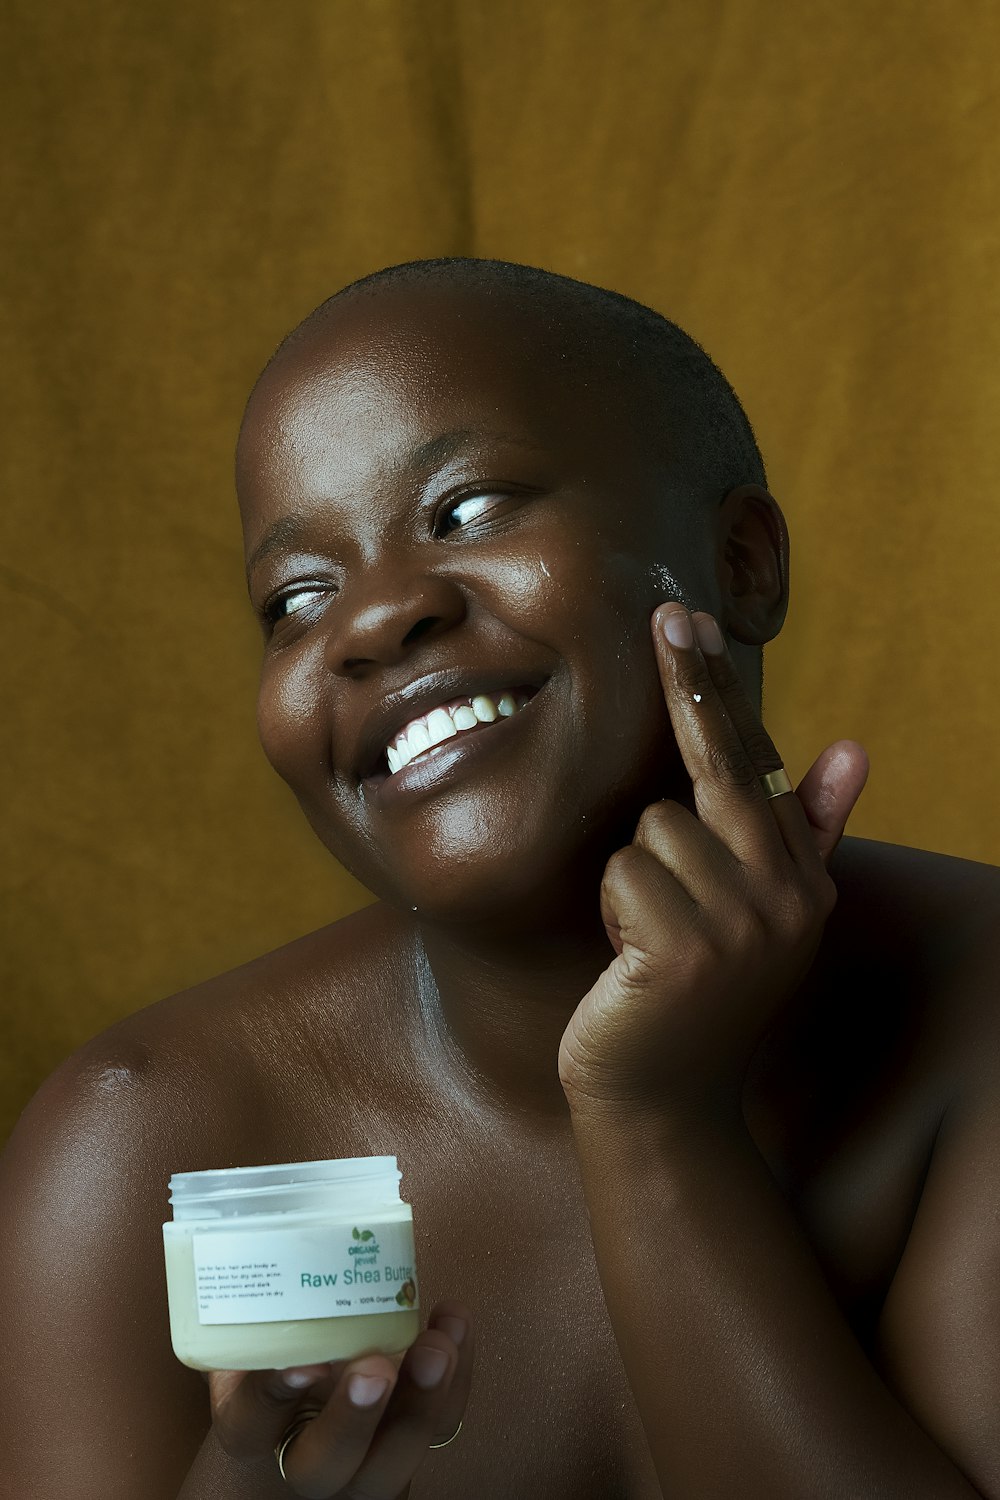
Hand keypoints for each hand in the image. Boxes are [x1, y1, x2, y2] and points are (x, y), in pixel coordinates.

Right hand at [208, 1298, 472, 1497]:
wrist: (316, 1366)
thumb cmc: (281, 1327)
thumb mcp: (253, 1313)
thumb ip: (259, 1283)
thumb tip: (266, 1206)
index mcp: (249, 1419)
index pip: (250, 1420)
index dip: (274, 1394)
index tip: (301, 1362)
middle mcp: (301, 1450)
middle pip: (324, 1463)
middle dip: (355, 1419)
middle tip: (375, 1368)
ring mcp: (360, 1457)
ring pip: (390, 1463)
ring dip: (422, 1403)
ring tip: (436, 1347)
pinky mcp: (409, 1440)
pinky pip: (441, 1426)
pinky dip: (457, 1379)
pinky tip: (454, 1325)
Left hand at [557, 604, 868, 1118]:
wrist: (660, 1101)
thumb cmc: (690, 994)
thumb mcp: (754, 914)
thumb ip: (803, 832)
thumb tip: (855, 749)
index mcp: (802, 879)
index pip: (752, 759)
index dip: (715, 685)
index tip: (685, 615)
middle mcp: (788, 897)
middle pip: (709, 772)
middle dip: (680, 715)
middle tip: (667, 627)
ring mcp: (745, 926)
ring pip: (651, 830)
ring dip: (633, 883)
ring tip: (647, 939)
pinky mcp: (690, 951)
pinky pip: (625, 873)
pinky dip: (616, 913)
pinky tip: (631, 964)